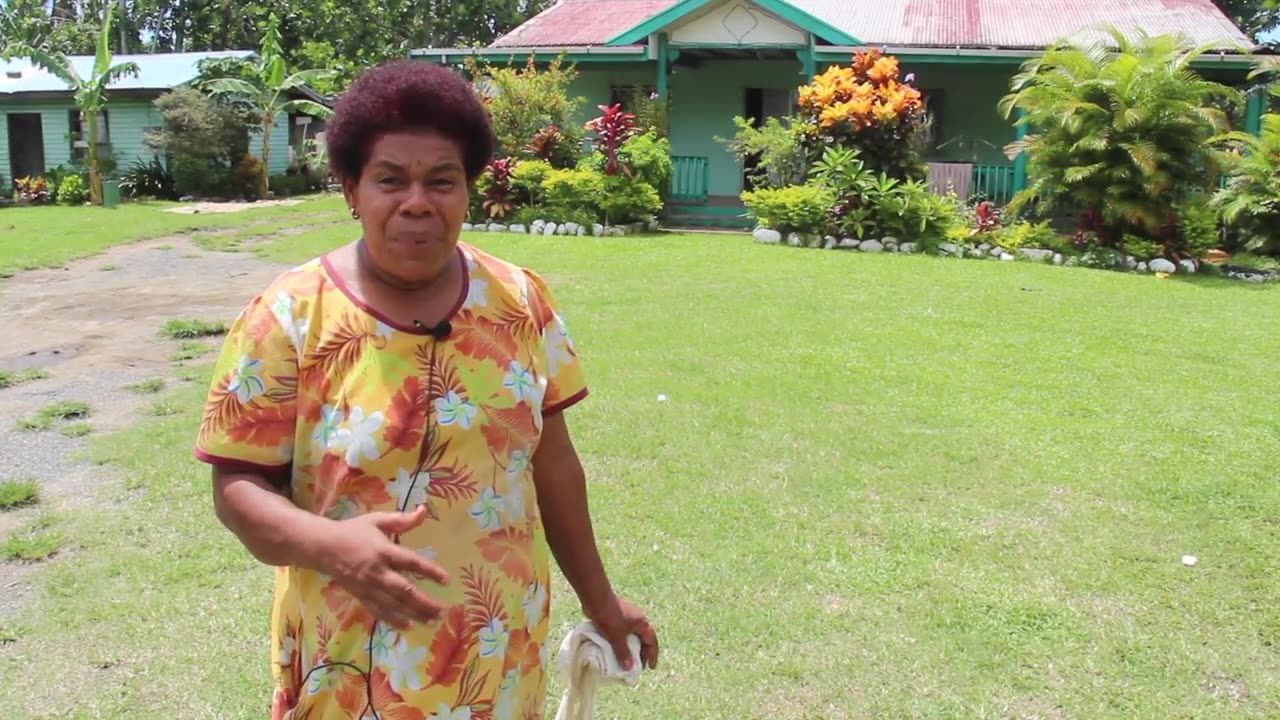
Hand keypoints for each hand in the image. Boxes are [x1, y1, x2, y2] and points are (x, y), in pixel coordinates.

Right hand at [314, 505, 449, 629]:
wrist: (323, 547)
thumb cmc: (353, 531)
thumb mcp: (377, 520)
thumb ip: (401, 519)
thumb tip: (424, 510)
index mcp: (384, 551)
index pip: (411, 562)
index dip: (430, 572)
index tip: (447, 580)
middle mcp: (378, 572)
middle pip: (405, 590)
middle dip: (425, 602)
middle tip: (443, 611)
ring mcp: (369, 587)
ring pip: (394, 605)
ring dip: (414, 614)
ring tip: (433, 622)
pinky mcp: (361, 597)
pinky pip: (379, 611)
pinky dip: (393, 620)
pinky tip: (408, 627)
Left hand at [585, 594, 657, 670]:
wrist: (596, 599)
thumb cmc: (609, 616)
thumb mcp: (616, 637)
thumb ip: (623, 652)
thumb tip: (629, 668)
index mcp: (642, 623)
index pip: (652, 641)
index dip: (652, 655)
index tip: (651, 667)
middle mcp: (638, 619)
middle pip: (644, 639)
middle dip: (642, 653)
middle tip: (638, 666)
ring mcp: (628, 617)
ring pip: (634, 636)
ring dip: (632, 647)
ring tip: (627, 660)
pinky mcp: (619, 616)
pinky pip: (625, 632)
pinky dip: (624, 642)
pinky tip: (617, 648)